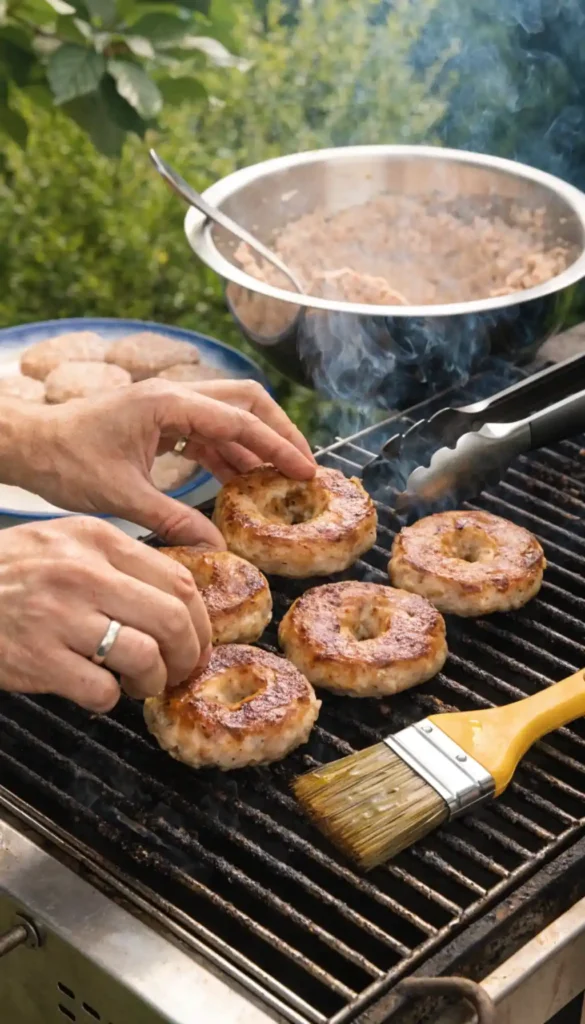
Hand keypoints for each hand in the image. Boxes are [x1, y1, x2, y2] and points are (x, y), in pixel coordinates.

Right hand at [0, 517, 211, 710]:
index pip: (178, 580)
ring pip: (144, 657)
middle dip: (187, 655)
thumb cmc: (9, 573)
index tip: (197, 641)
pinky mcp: (39, 659)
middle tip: (179, 670)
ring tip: (139, 684)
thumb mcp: (65, 543)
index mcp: (98, 540)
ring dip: (152, 681)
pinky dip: (109, 699)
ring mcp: (60, 617)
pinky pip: (102, 691)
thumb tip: (178, 600)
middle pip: (172, 620)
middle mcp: (83, 573)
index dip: (200, 621)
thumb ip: (118, 562)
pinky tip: (96, 691)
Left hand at [18, 379, 315, 543]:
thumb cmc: (65, 462)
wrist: (28, 445)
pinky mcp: (161, 420)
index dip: (278, 446)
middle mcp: (174, 395)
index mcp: (168, 404)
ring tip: (279, 482)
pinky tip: (240, 484)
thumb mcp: (122, 497)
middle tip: (303, 468)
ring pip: (230, 416)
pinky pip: (207, 433)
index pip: (240, 421)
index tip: (306, 472)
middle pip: (247, 401)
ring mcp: (168, 405)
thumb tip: (217, 548)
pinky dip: (228, 455)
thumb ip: (174, 521)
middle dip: (279, 432)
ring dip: (255, 445)